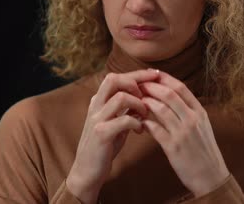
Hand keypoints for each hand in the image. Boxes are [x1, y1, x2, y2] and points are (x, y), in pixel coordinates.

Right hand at [66, 69, 158, 203]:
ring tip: (145, 115)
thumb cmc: (105, 145)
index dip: (138, 74)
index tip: (156, 75)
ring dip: (139, 104)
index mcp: (99, 100)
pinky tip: (141, 130)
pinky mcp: (101, 134)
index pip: (117, 77)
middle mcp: (95, 106)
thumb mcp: (116, 123)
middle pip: (113, 79)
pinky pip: (123, 120)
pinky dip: (136, 123)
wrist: (87, 170)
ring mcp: (96, 119)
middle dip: (136, 82)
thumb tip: (145, 98)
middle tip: (149, 95)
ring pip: (120, 98)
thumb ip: (127, 109)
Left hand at [139, 70, 229, 197]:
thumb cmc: (204, 151)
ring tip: (134, 101)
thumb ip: (188, 111)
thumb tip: (170, 97)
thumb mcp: (202, 127)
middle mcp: (193, 119)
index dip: (164, 78)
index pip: (181, 87)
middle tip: (136, 85)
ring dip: (145, 102)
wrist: (211, 177)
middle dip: (151, 87)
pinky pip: (155, 129)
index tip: (150, 74)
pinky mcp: (174, 147)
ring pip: (161, 109)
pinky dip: (145, 122)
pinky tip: (138, 121)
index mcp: (200, 112)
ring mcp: (183, 132)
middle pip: (169, 94)